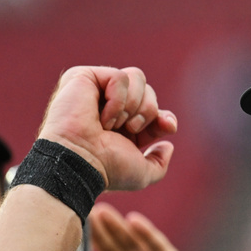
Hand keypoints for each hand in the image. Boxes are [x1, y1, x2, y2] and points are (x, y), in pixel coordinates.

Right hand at [38, 66, 177, 190]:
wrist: (82, 163)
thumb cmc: (107, 169)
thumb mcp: (141, 174)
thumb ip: (158, 164)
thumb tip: (168, 146)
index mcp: (122, 125)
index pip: (154, 110)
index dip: (163, 117)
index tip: (167, 127)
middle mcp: (109, 105)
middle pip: (148, 90)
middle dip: (146, 112)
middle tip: (129, 129)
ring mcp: (96, 90)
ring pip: (137, 77)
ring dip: (132, 105)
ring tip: (113, 124)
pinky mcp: (82, 77)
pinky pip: (119, 77)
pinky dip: (117, 99)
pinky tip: (101, 116)